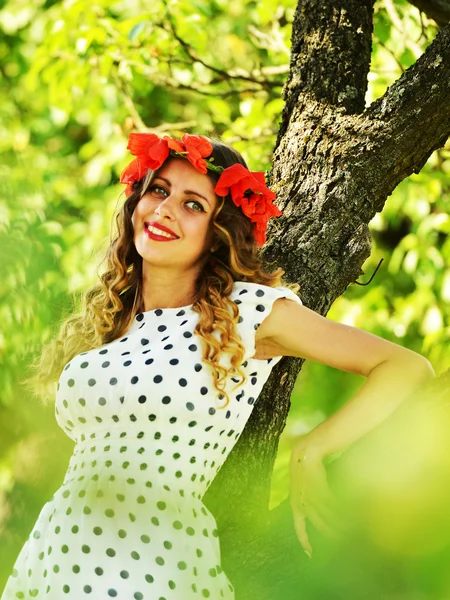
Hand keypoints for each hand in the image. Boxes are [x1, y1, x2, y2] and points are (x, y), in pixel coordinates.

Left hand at [289, 440, 337, 556]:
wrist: (306, 451)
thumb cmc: (306, 470)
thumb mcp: (304, 488)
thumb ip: (309, 502)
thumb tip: (320, 516)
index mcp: (295, 503)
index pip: (298, 526)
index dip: (304, 540)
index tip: (310, 554)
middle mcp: (300, 500)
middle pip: (316, 523)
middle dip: (329, 533)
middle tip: (341, 540)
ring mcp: (308, 492)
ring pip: (325, 513)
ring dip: (337, 521)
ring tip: (349, 528)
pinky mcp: (318, 484)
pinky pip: (329, 501)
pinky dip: (339, 508)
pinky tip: (347, 512)